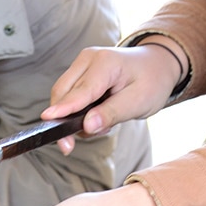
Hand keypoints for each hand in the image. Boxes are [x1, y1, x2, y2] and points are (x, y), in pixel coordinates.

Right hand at [43, 40, 186, 153]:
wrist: (156, 66)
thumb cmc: (151, 81)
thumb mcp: (138, 102)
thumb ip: (112, 113)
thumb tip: (87, 126)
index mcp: (106, 62)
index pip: (81, 91)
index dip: (64, 108)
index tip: (49, 120)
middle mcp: (88, 59)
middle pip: (62, 92)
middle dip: (63, 120)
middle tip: (70, 147)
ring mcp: (82, 64)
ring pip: (62, 95)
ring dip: (72, 117)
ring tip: (102, 124)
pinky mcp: (80, 72)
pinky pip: (69, 95)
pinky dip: (77, 112)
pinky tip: (97, 116)